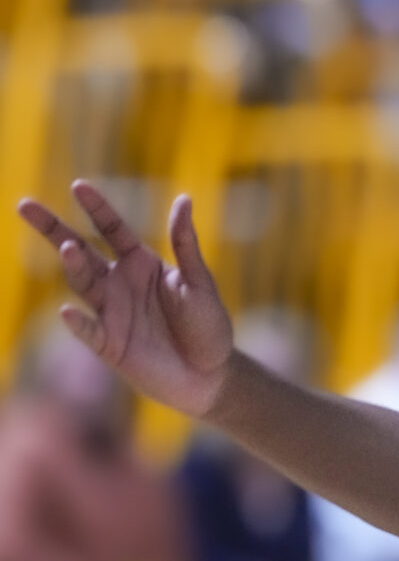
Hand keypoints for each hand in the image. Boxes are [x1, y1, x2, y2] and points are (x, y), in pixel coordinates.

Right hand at [18, 183, 233, 417]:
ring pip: (83, 284)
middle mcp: (118, 284)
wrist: (210, 374)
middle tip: (25, 205)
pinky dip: (79, 323)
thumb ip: (185, 244)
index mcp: (140, 263)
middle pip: (80, 250)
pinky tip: (69, 311)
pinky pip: (90, 331)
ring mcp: (111, 313)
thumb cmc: (207, 325)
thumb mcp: (199, 281)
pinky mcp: (109, 344)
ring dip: (74, 266)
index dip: (96, 207)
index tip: (78, 186)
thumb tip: (184, 199)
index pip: (111, 229)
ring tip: (68, 248)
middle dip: (54, 229)